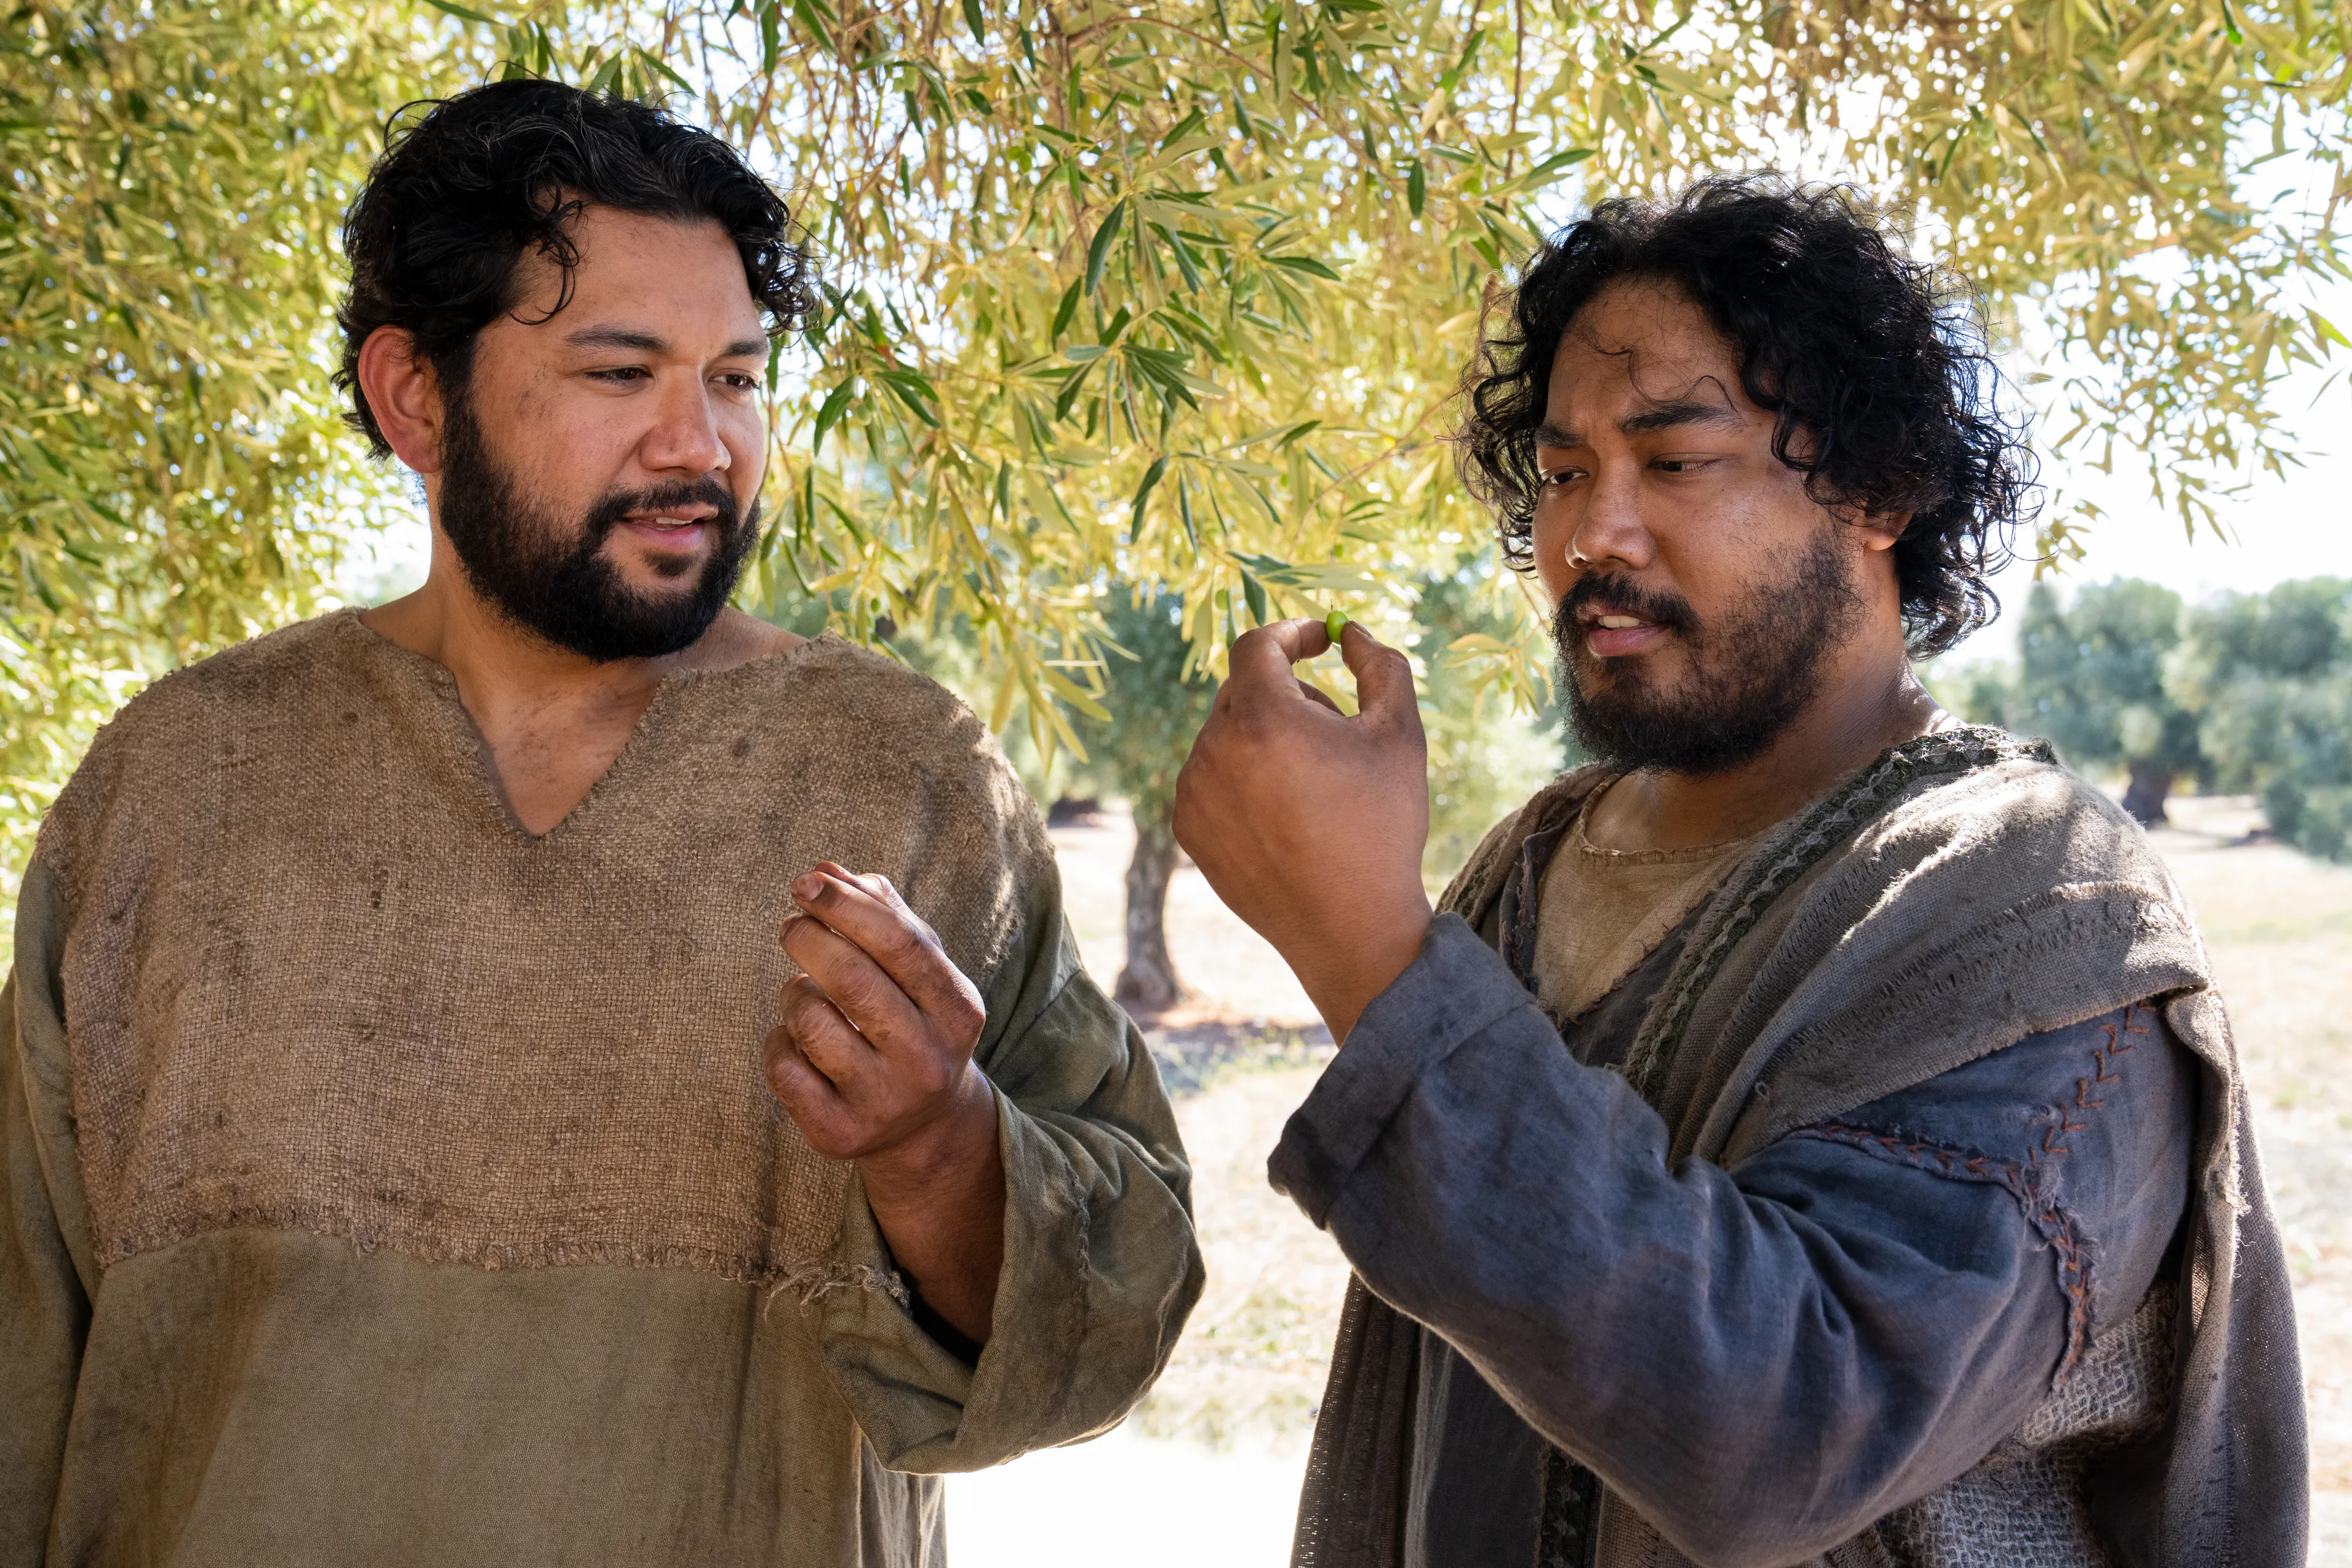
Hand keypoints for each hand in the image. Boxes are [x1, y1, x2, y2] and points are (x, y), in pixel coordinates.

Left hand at [765, 864, 1004, 1341]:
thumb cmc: (913, 1020)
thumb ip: (882, 913)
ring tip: (804, 994)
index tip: (806, 883)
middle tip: (792, 925)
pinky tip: (798, 1043)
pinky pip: (783, 1067)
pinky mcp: (840, 1135)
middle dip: (808, 938)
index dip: (847, 907)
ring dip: (792, 992)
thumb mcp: (917, 969)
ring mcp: (885, 1103)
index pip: (901, 944)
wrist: (924, 1125)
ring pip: (809, 1020)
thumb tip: (826, 869)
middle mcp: (928, 1061)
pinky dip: (779, 1040)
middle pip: (851, 980)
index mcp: (959, 1011)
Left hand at [1173, 618, 1433, 1042]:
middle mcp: (1212, 747)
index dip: (1292, 634)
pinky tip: (1287, 819)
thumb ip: (1380, 664)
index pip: (1258, 645)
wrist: (1350, 927)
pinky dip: (1244, 781)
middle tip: (1335, 728)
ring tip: (1315, 786)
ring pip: (1228, 736)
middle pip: (1243, 689)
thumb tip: (1350, 633)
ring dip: (1267, 740)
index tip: (1321, 642)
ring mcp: (1192, 791)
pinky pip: (1213, 779)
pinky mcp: (1187, 828)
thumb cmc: (1381, 826)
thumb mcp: (1399, 733)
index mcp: (1261, 714)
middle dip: (1288, 694)